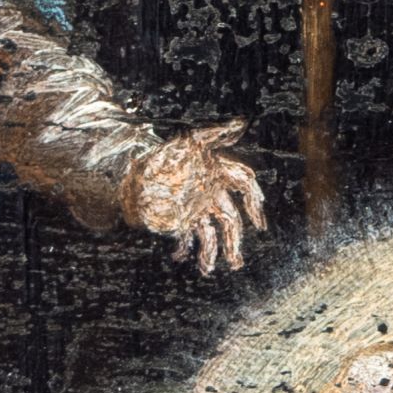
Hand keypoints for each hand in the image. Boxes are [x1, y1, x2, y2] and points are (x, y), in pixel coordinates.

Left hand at [124, 120, 269, 274]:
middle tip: (235, 261)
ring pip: (213, 233)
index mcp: (219, 173)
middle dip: (234, 241)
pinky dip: (186, 249)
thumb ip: (215, 134)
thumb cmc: (163, 154)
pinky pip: (190, 238)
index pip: (244, 186)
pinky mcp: (182, 221)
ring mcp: (198, 209)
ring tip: (209, 269)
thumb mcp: (189, 141)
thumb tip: (241, 123)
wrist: (134, 172)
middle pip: (231, 219)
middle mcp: (213, 193)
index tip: (258, 222)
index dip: (254, 202)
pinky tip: (178, 256)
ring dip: (214, 252)